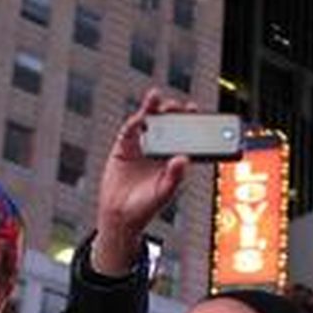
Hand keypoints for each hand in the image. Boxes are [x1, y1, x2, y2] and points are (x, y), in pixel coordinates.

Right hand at [91, 88, 195, 275]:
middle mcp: (158, 148)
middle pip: (167, 123)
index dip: (189, 120)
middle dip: (171, 111)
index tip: (193, 109)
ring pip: (148, 121)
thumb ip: (175, 177)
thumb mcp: (164, 194)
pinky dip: (133, 123)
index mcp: (173, 158)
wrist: (119, 216)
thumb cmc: (146, 207)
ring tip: (155, 97)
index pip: (184, 134)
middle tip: (174, 105)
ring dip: (151, 108)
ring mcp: (140, 146)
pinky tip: (139, 118)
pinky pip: (129, 131)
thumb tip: (183, 159)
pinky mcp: (123, 148)